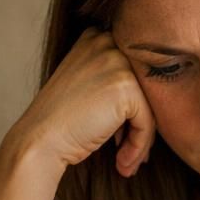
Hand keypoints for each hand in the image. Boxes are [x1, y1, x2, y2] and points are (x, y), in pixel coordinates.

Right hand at [8, 28, 156, 176]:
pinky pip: (148, 122)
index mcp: (96, 37)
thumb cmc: (61, 121)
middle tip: (130, 151)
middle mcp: (106, 42)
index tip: (120, 135)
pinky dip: (139, 146)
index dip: (133, 107)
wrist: (40, 140)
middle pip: (146, 88)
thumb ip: (115, 79)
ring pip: (150, 106)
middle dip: (141, 123)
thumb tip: (160, 95)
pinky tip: (123, 162)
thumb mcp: (87, 86)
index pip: (136, 72)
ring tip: (127, 161)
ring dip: (141, 139)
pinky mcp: (125, 87)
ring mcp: (116, 62)